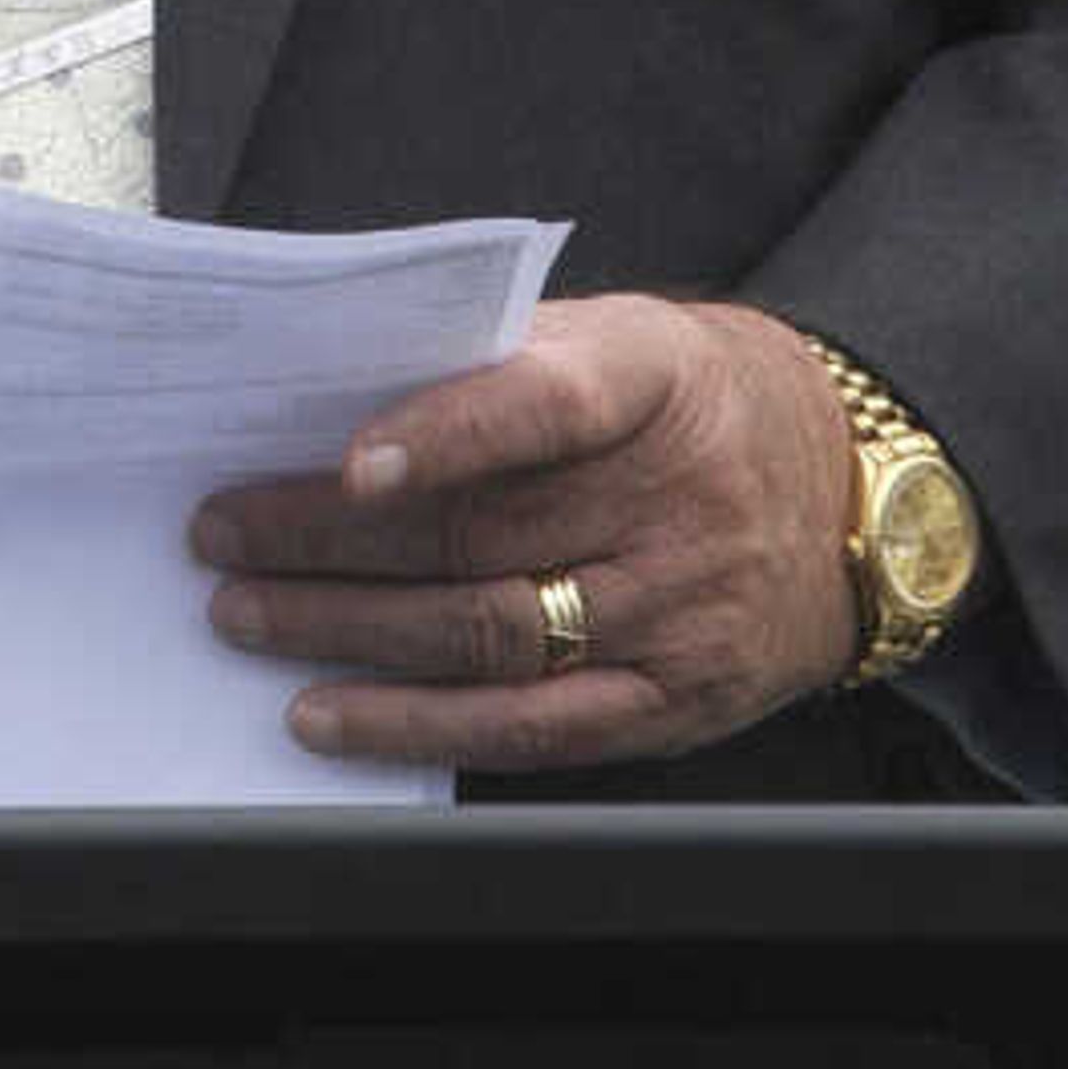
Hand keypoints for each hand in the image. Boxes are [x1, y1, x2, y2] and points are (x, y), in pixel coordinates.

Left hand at [191, 292, 858, 774]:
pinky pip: (529, 730)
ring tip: (245, 613)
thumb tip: (336, 388)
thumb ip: (502, 358)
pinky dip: (415, 727)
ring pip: (487, 636)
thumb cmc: (690, 403)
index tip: (350, 461)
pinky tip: (329, 713)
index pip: (550, 404)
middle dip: (328, 540)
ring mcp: (680, 614)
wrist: (843, 496)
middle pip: (481, 533)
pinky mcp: (672, 704)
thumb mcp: (622, 338)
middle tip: (224, 535)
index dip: (449, 433)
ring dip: (346, 632)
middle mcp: (678, 502)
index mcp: (658, 381)